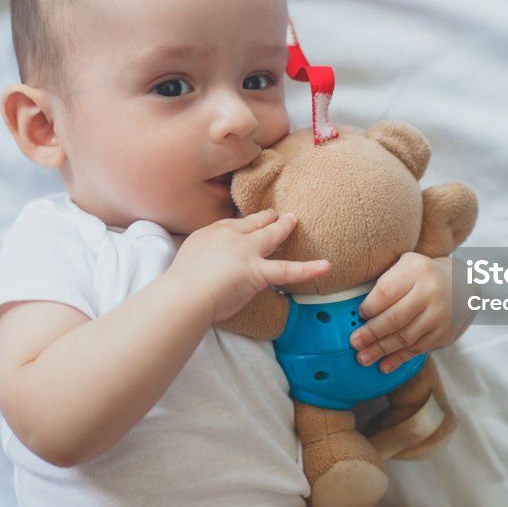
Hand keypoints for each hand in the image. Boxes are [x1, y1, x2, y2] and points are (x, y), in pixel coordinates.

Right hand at [169, 209, 329, 322]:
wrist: (186, 291)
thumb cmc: (182, 280)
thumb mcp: (190, 254)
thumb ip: (205, 251)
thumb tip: (213, 259)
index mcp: (215, 232)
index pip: (236, 224)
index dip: (248, 223)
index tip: (253, 223)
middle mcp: (234, 237)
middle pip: (255, 223)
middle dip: (268, 219)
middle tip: (276, 215)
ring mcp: (248, 252)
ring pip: (272, 236)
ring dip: (284, 227)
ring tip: (295, 221)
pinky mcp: (258, 272)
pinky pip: (288, 270)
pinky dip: (309, 268)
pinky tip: (325, 266)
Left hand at [349, 253, 464, 372]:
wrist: (463, 284)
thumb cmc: (424, 275)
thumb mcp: (407, 265)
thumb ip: (386, 282)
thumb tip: (361, 313)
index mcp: (416, 271)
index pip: (386, 292)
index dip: (369, 307)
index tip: (359, 316)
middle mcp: (430, 293)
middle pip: (394, 318)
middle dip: (371, 333)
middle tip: (355, 342)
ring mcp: (439, 315)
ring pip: (405, 337)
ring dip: (381, 350)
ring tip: (363, 358)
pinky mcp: (444, 334)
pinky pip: (417, 349)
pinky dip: (398, 359)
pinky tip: (384, 364)